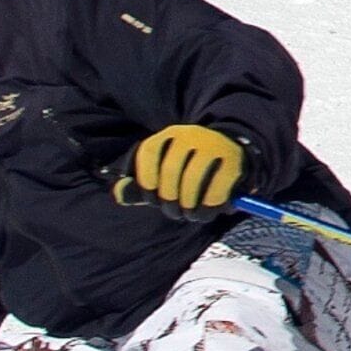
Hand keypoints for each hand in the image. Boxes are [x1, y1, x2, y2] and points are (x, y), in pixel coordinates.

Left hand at [123, 122, 245, 215]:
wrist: (231, 150)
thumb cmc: (190, 168)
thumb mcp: (165, 171)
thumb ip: (142, 185)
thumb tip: (118, 194)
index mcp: (167, 136)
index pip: (149, 152)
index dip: (146, 180)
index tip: (152, 201)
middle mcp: (188, 135)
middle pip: (170, 169)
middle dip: (169, 198)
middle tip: (175, 213)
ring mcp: (212, 145)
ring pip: (192, 178)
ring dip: (188, 204)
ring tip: (191, 215)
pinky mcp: (232, 159)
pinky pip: (217, 186)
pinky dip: (209, 205)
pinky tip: (206, 213)